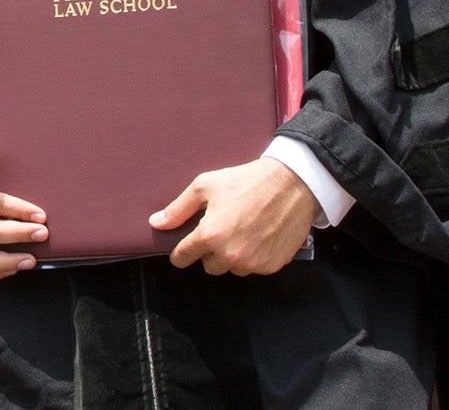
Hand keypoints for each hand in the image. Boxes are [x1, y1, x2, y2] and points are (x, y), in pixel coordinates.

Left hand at [153, 156, 316, 275]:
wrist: (291, 183)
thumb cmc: (247, 181)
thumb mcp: (206, 186)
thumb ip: (179, 208)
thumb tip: (157, 223)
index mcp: (210, 235)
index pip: (183, 257)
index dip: (181, 252)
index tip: (183, 249)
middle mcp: (230, 255)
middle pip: (209, 266)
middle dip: (211, 251)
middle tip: (222, 229)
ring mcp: (252, 263)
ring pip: (233, 268)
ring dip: (233, 256)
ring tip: (243, 229)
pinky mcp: (271, 265)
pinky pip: (254, 268)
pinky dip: (254, 256)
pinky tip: (259, 235)